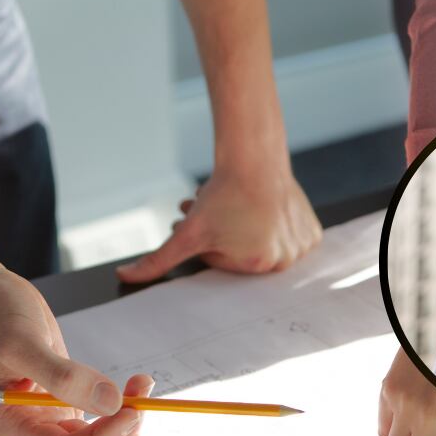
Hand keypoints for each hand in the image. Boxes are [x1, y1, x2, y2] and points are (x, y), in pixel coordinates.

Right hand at [0, 270, 154, 435]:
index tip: (128, 412)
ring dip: (125, 422)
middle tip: (141, 402)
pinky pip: (99, 418)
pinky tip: (134, 385)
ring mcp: (50, 415)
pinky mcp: (67, 399)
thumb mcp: (24, 344)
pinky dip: (122, 407)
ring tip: (141, 386)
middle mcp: (30, 427)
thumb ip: (65, 377)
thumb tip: (110, 402)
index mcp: (10, 424)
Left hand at [116, 168, 321, 281]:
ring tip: (236, 207)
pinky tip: (263, 210)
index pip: (222, 263)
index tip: (208, 223)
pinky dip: (273, 227)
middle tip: (215, 213)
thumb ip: (157, 260)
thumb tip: (124, 277)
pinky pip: (287, 238)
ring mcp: (301, 246)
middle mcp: (284, 260)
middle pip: (242, 254)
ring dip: (244, 229)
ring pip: (261, 243)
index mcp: (258, 266)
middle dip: (223, 235)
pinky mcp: (312, 233)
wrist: (255, 158)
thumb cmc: (222, 194)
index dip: (209, 242)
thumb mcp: (186, 233)